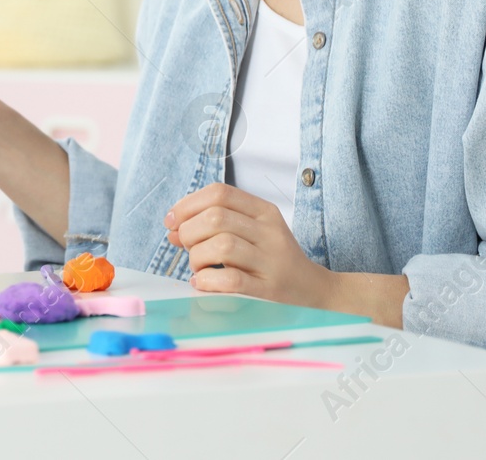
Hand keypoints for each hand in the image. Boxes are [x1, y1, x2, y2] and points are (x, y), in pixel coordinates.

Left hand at [165, 183, 332, 306]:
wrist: (313, 293)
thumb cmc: (272, 262)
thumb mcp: (251, 233)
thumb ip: (214, 226)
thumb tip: (172, 227)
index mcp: (264, 212)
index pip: (220, 193)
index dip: (187, 204)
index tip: (172, 221)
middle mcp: (270, 232)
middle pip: (216, 217)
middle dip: (189, 232)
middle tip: (186, 247)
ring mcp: (271, 262)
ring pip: (222, 245)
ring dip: (197, 256)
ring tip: (198, 267)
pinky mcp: (268, 290)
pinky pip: (231, 279)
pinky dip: (207, 280)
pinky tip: (203, 283)